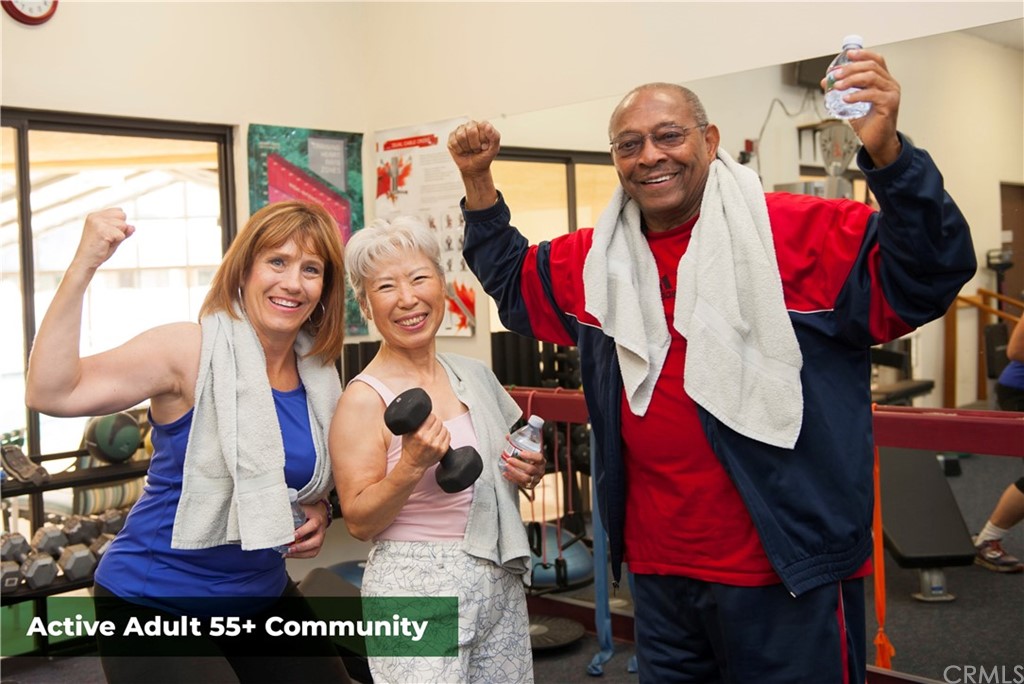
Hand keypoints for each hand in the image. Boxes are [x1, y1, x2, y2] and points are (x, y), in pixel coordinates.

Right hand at [74, 208, 135, 270]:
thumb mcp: (113, 238)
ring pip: (123, 225)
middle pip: (123, 215)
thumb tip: (132, 227)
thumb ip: (123, 231)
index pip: (119, 211)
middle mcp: (95, 216)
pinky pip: (121, 235)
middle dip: (120, 229)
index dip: (119, 225)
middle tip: (107, 239)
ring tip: (106, 242)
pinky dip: (117, 242)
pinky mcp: (101, 230)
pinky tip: (105, 245)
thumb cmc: (99, 250)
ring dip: (118, 236)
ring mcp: (97, 222)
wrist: (86, 261)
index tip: (107, 234)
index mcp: (95, 215)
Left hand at [282, 500, 329, 558]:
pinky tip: (291, 554)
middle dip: (302, 546)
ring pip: (314, 549)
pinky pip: (312, 553)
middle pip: (315, 541)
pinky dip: (301, 555)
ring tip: (288, 553)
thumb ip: (293, 512)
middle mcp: (321, 530)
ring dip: (300, 553)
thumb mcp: (303, 508)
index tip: (293, 535)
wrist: (320, 513)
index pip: (313, 525)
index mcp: (317, 519)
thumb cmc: (310, 511)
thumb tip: (277, 516)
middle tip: (290, 548)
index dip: (303, 531)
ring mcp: (321, 538)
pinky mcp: (318, 544)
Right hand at [400, 413, 449, 472]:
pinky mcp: (442, 450)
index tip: (429, 419)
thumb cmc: (409, 449)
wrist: (413, 465)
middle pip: (439, 422)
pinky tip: (439, 437)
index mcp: (419, 434)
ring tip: (435, 432)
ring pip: (445, 428)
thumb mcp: (406, 434)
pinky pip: (448, 436)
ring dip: (441, 428)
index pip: (431, 417)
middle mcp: (428, 439)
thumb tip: (421, 412)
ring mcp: (436, 445)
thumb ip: (413, 423)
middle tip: (432, 425)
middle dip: (435, 422)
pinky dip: (445, 435)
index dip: (430, 417)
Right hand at [447, 120, 500, 178]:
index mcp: (483, 125)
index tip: (485, 145)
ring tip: (470, 150)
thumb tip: (488, 126)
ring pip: (461, 136)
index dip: (483, 137)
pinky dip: (459, 150)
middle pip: (471, 130)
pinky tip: (463, 151)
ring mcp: (460, 130)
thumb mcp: (494, 149)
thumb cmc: (484, 157)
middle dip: (475, 144)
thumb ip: (494, 137)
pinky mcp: (452, 137)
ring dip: (467, 147)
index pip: (482, 125)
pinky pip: (453, 142)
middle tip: (477, 149)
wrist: (474, 169)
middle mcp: (471, 125)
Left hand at [501, 441, 545, 490]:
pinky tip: (505, 473)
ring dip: (515, 472)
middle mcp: (540, 471)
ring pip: (526, 478)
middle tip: (509, 459)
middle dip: (519, 464)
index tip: (521, 452)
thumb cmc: (531, 460)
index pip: (539, 458)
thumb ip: (519, 444)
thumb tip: (508, 436)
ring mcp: (535, 479)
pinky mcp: (529, 486)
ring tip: (507, 466)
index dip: (530, 456)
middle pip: (531, 469)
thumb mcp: (529, 452)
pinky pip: (520, 484)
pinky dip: (512, 478)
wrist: (534, 473)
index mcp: (541, 461)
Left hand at [822, 48, 901, 166]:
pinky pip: (871, 94)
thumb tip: (826, 81)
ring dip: (851, 79)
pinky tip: (846, 98)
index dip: (863, 54)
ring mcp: (891, 93)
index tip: (848, 54)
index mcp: (884, 80)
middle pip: (871, 66)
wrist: (877, 141)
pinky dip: (856, 95)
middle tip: (835, 75)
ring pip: (871, 77)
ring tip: (837, 86)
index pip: (876, 60)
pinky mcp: (889, 104)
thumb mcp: (852, 103)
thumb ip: (842, 91)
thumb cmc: (869, 123)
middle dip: (850, 68)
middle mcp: (890, 84)